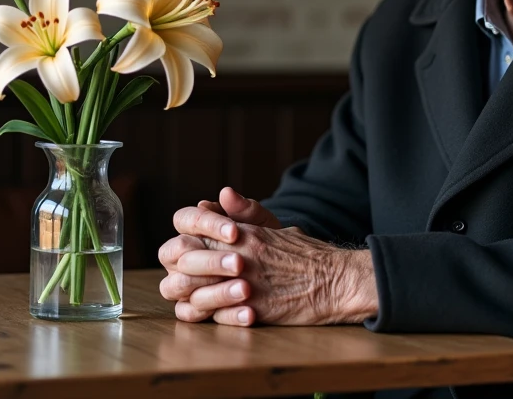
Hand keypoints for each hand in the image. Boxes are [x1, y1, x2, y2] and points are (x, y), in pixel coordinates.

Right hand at [158, 188, 282, 310]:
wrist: (279, 269)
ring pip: (178, 286)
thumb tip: (226, 193)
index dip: (207, 224)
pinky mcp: (192, 309)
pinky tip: (250, 313)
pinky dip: (225, 315)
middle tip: (240, 263)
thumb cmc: (261, 240)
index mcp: (190, 229)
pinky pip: (194, 315)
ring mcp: (180, 284)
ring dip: (214, 289)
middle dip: (209, 259)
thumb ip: (246, 210)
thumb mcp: (261, 224)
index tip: (235, 232)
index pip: (185, 219)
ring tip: (246, 289)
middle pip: (177, 254)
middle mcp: (178, 257)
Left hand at [171, 221, 377, 326]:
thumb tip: (220, 195)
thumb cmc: (307, 253)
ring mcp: (245, 284)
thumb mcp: (275, 227)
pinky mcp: (254, 311)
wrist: (336, 281)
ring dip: (188, 297)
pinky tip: (208, 315)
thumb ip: (244, 212)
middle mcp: (239, 256)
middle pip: (183, 260)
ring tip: (191, 300)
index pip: (191, 231)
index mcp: (242, 233)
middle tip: (179, 278)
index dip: (182, 242)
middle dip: (176, 270)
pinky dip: (207, 317)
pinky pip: (215, 317)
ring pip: (193, 293)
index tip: (183, 251)